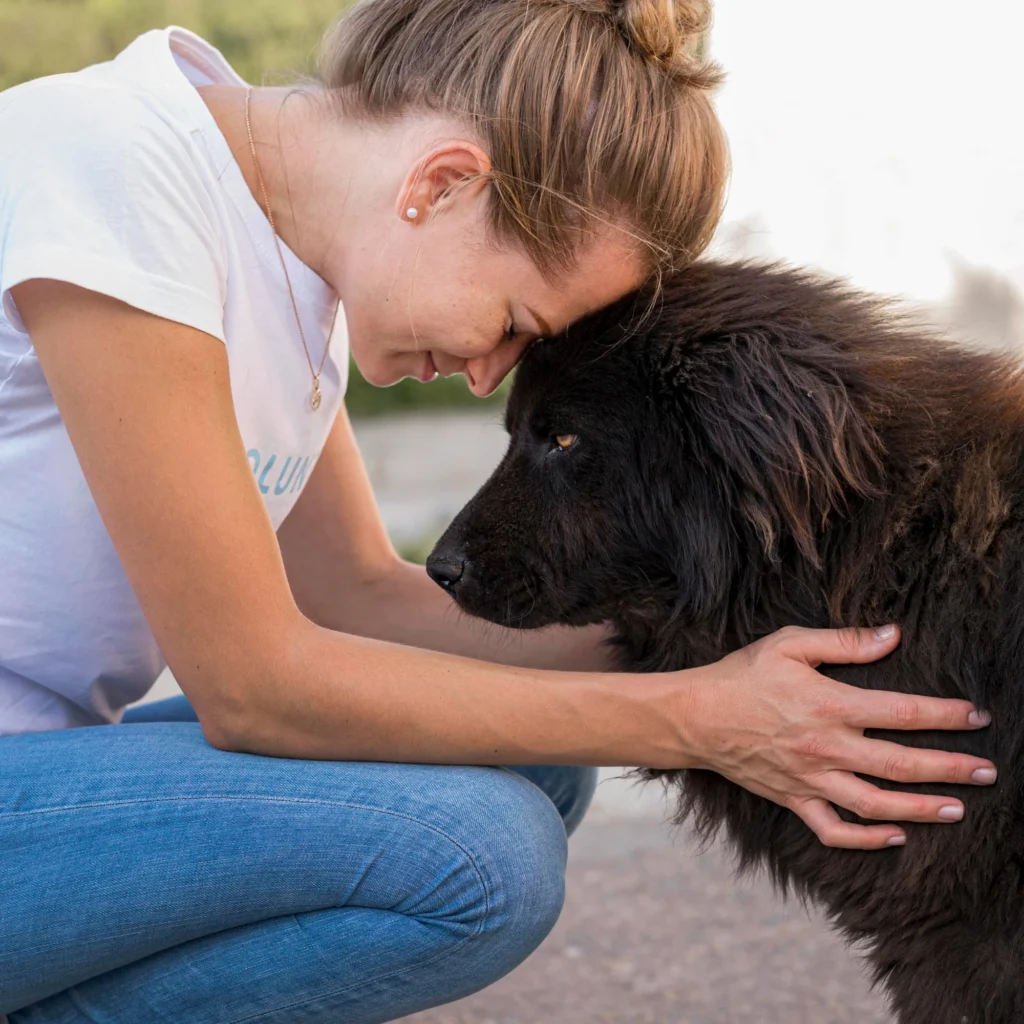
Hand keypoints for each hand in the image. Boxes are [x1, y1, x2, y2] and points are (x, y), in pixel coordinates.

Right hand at [682, 625, 995, 849]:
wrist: (694, 716)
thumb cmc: (741, 675)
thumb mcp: (789, 644)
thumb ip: (844, 642)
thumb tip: (893, 635)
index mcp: (830, 705)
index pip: (903, 712)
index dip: (945, 715)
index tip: (977, 715)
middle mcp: (826, 747)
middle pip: (902, 764)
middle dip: (951, 768)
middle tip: (987, 771)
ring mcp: (810, 779)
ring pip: (876, 804)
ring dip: (921, 808)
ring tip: (957, 808)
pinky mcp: (793, 799)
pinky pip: (834, 829)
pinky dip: (866, 838)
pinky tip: (895, 836)